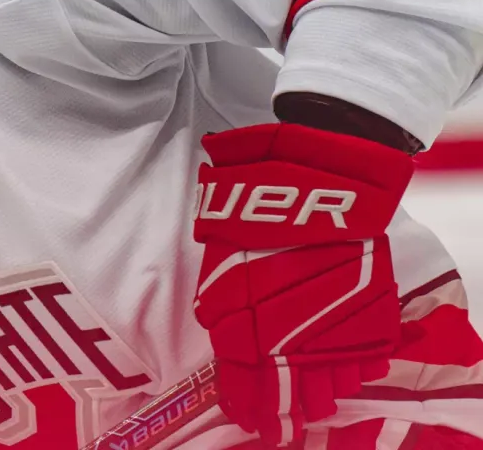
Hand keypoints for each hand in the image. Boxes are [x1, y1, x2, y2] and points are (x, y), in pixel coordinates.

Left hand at [190, 123, 413, 445]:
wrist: (325, 164)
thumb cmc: (261, 190)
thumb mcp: (223, 236)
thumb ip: (220, 283)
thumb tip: (214, 319)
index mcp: (244, 302)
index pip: (241, 367)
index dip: (243, 396)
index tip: (244, 416)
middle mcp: (290, 316)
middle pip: (284, 379)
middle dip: (280, 407)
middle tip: (277, 428)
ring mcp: (335, 313)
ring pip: (326, 372)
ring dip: (316, 394)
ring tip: (311, 412)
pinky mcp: (372, 304)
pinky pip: (363, 351)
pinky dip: (353, 368)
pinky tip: (344, 379)